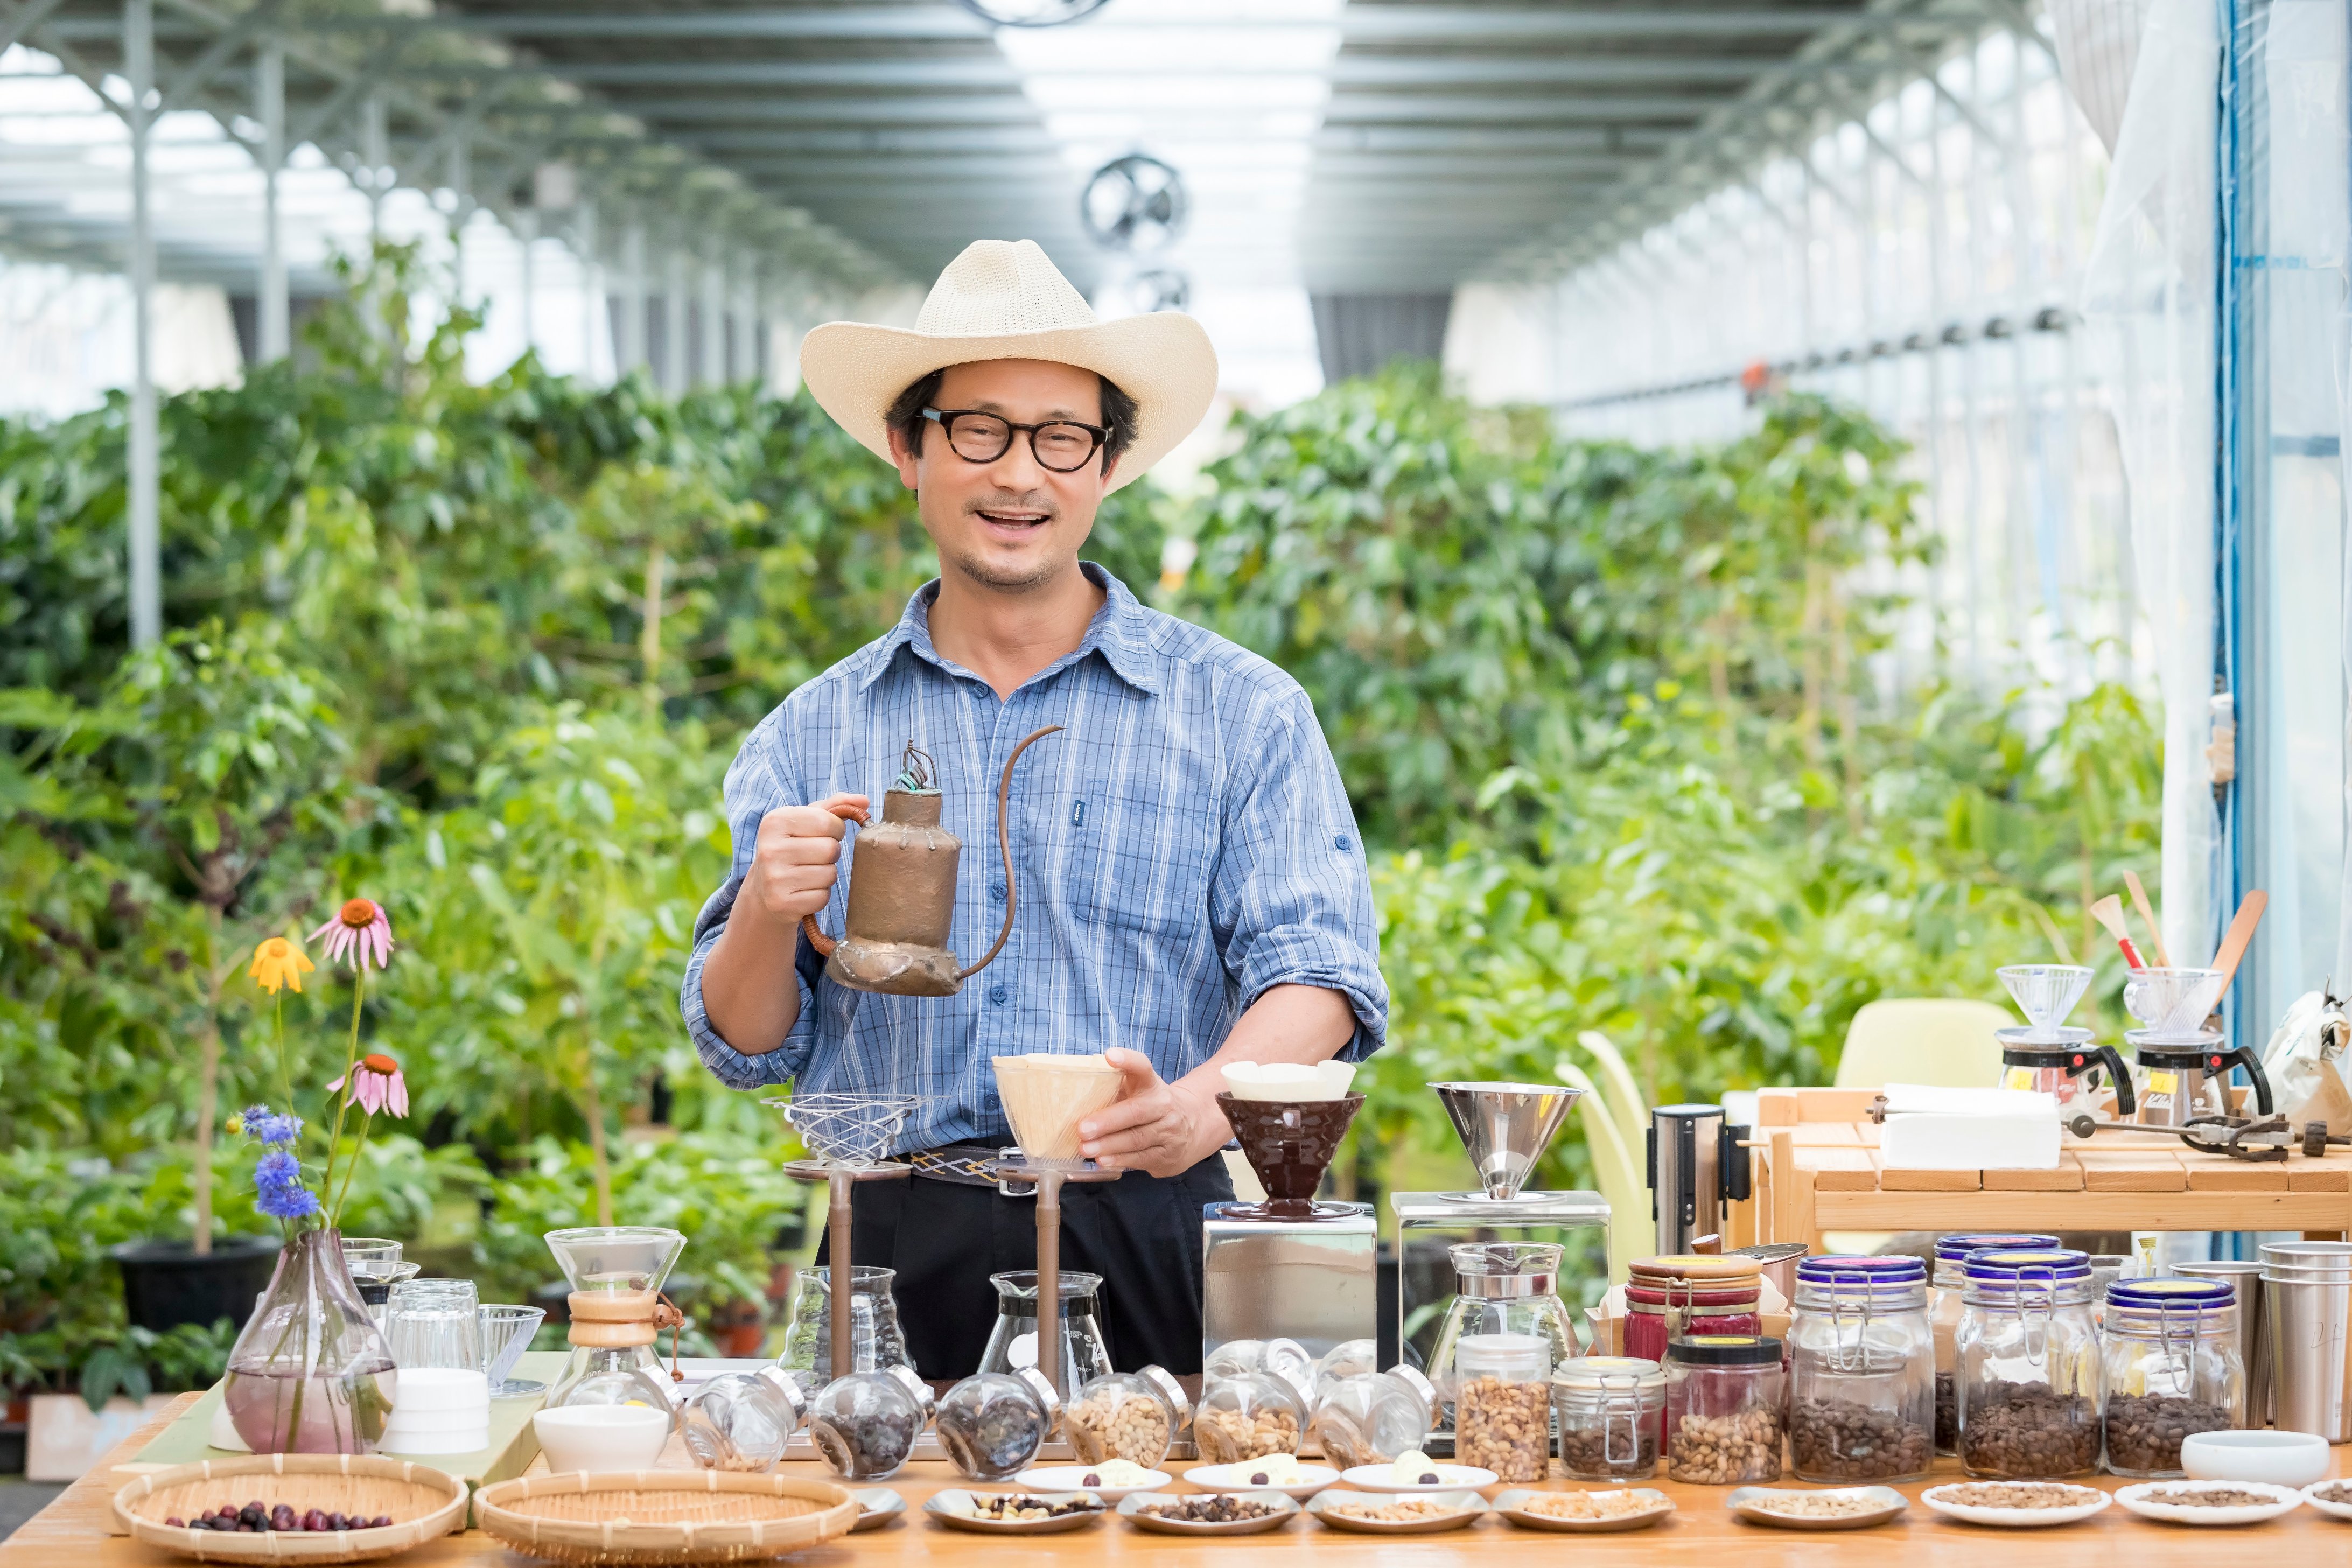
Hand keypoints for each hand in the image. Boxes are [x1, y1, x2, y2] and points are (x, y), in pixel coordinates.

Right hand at [745, 793, 868, 924]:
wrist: (763, 890)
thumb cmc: (792, 847)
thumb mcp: (806, 820)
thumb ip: (836, 805)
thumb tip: (864, 800)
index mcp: (775, 821)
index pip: (827, 821)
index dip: (835, 829)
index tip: (823, 834)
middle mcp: (770, 849)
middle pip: (831, 849)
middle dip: (831, 853)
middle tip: (815, 857)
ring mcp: (774, 878)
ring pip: (830, 874)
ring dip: (826, 875)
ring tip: (808, 873)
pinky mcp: (781, 903)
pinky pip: (822, 897)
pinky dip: (820, 895)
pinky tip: (804, 891)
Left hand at [1078, 1048, 1223, 1177]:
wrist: (1194, 1126)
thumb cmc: (1151, 1107)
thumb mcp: (1139, 1091)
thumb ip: (1115, 1088)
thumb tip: (1073, 1090)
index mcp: (1152, 1085)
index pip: (1142, 1068)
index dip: (1128, 1060)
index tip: (1110, 1055)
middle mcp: (1164, 1106)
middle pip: (1136, 1112)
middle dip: (1107, 1121)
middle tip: (1082, 1129)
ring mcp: (1169, 1132)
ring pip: (1137, 1138)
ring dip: (1109, 1145)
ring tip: (1086, 1149)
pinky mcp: (1168, 1155)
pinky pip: (1141, 1158)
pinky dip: (1120, 1160)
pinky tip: (1103, 1160)